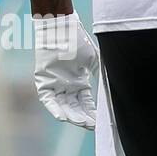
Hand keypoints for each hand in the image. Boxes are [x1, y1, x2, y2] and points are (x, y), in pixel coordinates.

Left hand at [33, 13, 98, 129]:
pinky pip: (49, 100)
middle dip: (84, 117)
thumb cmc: (79, 42)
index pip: (86, 101)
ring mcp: (55, 84)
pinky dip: (55, 108)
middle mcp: (66, 86)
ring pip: (63, 105)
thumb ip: (100, 74)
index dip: (93, 111)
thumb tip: (113, 88)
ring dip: (72, 115)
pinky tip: (64, 116)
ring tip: (82, 122)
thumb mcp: (94, 60)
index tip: (101, 121)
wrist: (62, 30)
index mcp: (79, 81)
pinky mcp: (44, 82)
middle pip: (75, 107)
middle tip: (93, 126)